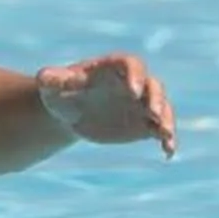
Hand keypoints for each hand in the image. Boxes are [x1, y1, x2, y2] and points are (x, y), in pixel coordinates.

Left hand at [38, 53, 177, 158]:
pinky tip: (168, 153)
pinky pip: (161, 130)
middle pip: (153, 85)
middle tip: (155, 113)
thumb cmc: (60, 92)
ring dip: (167, 120)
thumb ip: (52, 78)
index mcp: (113, 68)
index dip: (135, 75)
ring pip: (163, 108)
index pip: (131, 64)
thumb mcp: (51, 84)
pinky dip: (167, 140)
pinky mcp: (144, 124)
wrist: (69, 114)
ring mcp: (141, 104)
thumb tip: (51, 78)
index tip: (132, 90)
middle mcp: (133, 83)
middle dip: (156, 98)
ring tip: (165, 135)